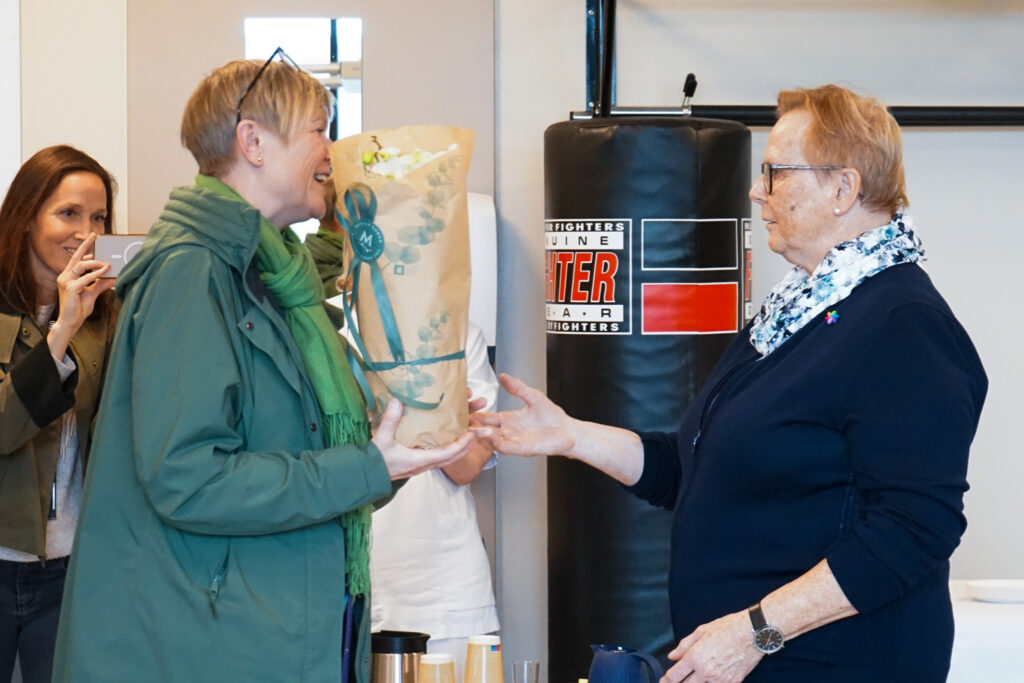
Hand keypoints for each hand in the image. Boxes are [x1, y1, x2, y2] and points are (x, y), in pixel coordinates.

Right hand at [48, 234, 113, 360]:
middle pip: (76, 257)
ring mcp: (66, 282)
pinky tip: (105, 272)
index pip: (76, 258)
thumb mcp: (92, 293)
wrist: (70, 322)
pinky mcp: (70, 288)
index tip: (93, 238)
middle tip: (95, 237)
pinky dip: (96, 274)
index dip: (84, 248)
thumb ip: (101, 284)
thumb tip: (113, 277)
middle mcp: (65, 276)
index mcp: (68, 276)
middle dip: (86, 246)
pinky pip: (84, 278)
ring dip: (95, 263)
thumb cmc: (78, 308)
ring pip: (81, 266)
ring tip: (108, 264)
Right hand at [372, 398, 474, 479]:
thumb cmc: (376, 460)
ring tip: (470, 437)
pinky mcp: (419, 464)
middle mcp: (424, 464)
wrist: (367, 474)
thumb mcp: (383, 438)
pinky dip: (450, 450)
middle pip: (453, 458)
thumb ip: (391, 419)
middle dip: (467, 446)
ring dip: (460, 448)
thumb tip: (398, 399)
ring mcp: (423, 465)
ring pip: (448, 459)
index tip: (471, 434)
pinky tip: (451, 442)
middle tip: (477, 433)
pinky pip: (441, 458)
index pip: (446, 454)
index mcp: (419, 460)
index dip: (460, 445)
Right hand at [468, 373, 573, 456]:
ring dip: (482, 435)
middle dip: (473, 427)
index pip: (487, 417)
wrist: (568, 431)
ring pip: (492, 441)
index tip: (465, 409)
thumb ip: (517, 387)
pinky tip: (491, 435)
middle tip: (462, 421)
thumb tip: (503, 376)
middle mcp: (509, 431)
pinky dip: (496, 442)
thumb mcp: (533, 396)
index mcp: (509, 419)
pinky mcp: (522, 449)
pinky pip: (505, 447)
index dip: (476, 414)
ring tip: (474, 428)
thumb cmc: (552, 416)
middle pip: (485, 430)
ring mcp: (514, 441)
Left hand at [661, 611, 762, 682]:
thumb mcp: (701, 631)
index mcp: (695, 657)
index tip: (663, 680)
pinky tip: (708, 679)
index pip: (674, 676)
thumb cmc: (727, 628)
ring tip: (694, 677)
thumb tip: (672, 656)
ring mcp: (720, 679)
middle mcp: (706, 671)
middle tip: (677, 680)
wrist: (753, 633)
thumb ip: (684, 646)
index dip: (665, 680)